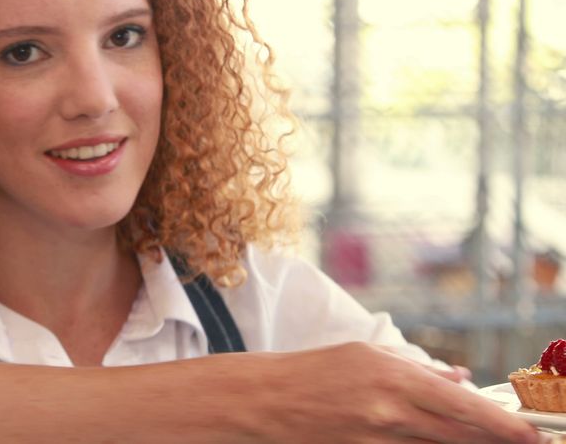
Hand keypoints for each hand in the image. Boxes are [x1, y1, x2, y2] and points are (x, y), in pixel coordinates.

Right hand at [250, 342, 538, 442]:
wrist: (265, 399)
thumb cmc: (313, 371)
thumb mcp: (364, 355)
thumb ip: (414, 368)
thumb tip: (458, 379)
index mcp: (392, 377)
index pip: (462, 405)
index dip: (501, 423)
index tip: (526, 433)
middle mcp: (388, 411)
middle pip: (457, 435)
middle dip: (489, 440)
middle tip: (515, 441)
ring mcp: (375, 439)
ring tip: (472, 440)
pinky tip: (426, 440)